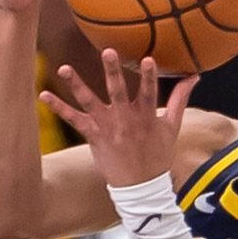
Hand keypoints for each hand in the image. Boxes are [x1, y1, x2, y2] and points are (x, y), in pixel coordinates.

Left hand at [40, 48, 198, 186]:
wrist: (140, 186)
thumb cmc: (158, 154)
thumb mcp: (172, 126)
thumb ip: (180, 98)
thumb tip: (194, 76)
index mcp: (145, 115)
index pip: (149, 91)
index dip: (149, 75)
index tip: (148, 59)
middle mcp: (125, 119)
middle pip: (118, 91)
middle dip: (112, 71)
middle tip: (107, 51)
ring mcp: (107, 127)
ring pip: (90, 102)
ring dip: (76, 84)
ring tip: (64, 68)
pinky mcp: (93, 135)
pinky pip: (72, 119)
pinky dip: (58, 107)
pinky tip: (43, 95)